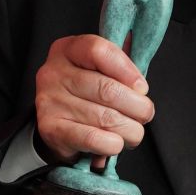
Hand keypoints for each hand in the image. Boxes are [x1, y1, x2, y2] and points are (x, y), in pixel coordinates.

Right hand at [34, 35, 154, 165]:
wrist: (57, 125)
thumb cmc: (86, 94)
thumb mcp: (100, 70)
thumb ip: (120, 63)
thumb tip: (138, 53)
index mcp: (68, 50)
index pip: (99, 51)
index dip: (128, 70)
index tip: (142, 88)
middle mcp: (54, 73)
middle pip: (107, 89)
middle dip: (137, 107)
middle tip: (145, 115)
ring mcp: (50, 101)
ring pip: (105, 118)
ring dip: (130, 130)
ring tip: (134, 133)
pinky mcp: (50, 128)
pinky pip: (93, 138)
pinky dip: (113, 144)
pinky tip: (117, 143)